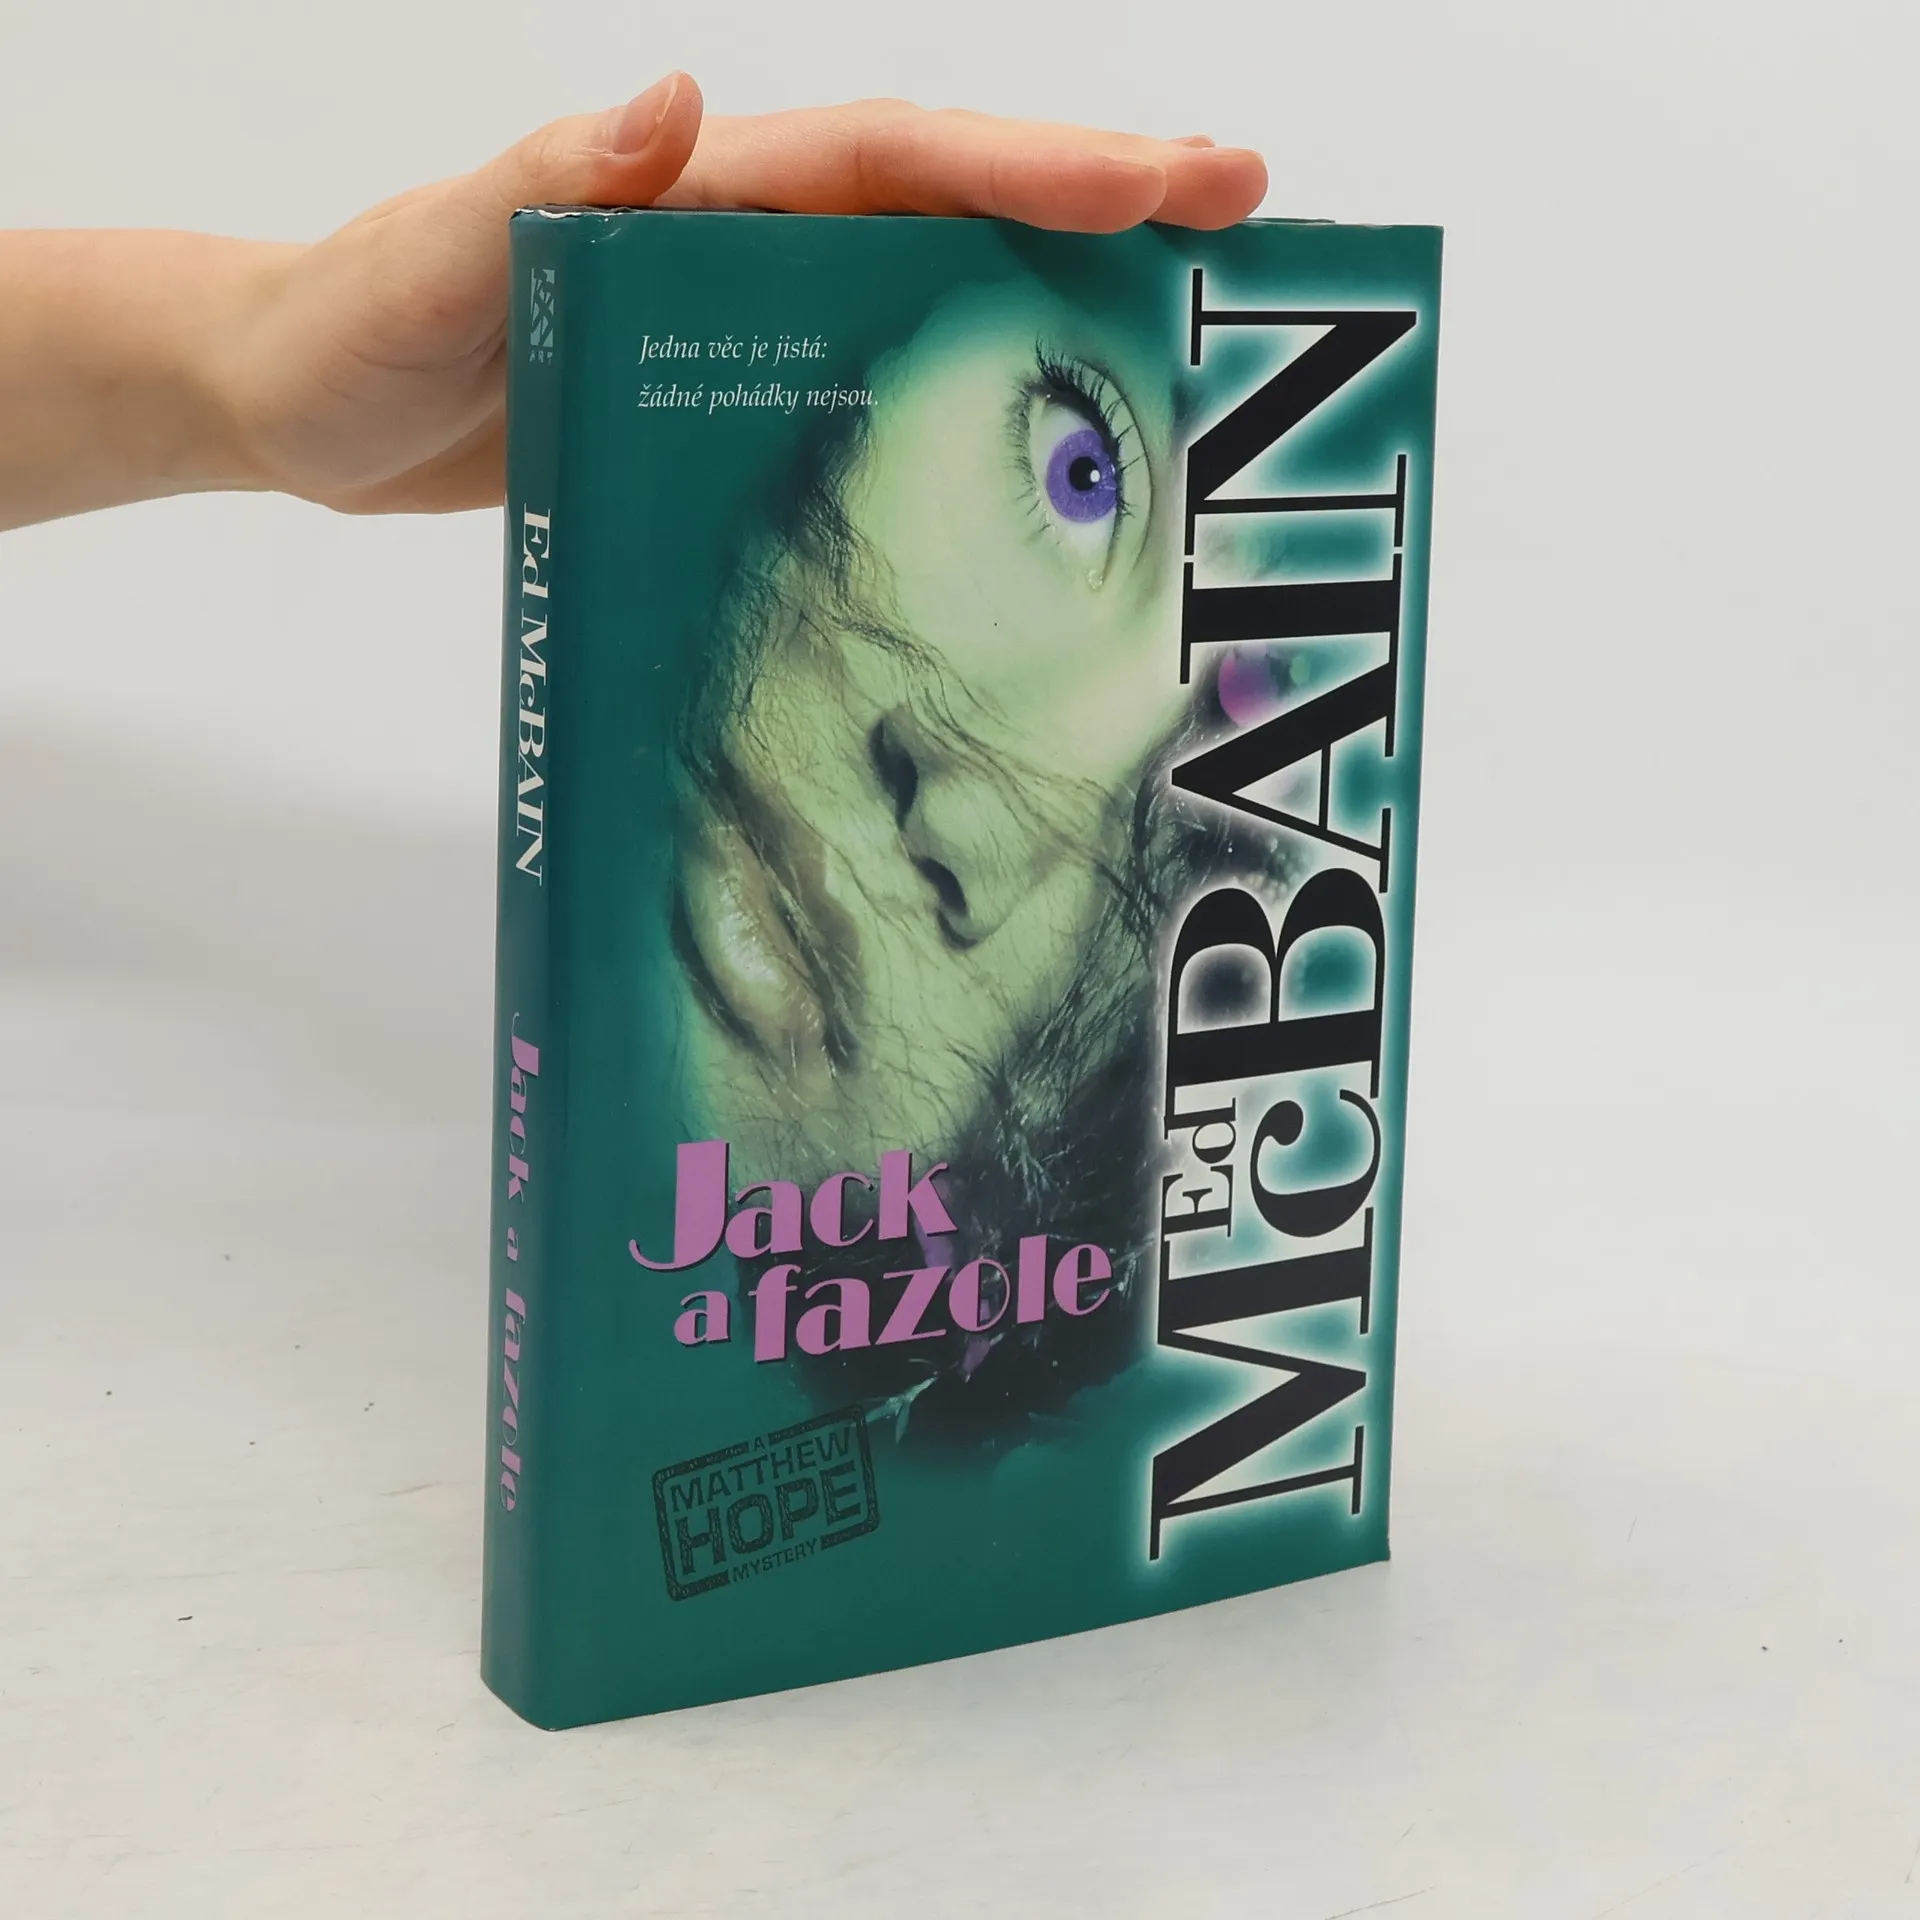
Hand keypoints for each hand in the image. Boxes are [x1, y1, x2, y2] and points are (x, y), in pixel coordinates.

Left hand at [228, 80, 1267, 513]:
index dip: (1037, 162)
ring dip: (1062, 287)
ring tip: (1186, 324)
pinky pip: (876, 374)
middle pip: (954, 199)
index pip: (899, 156)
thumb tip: (669, 109)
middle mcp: (745, 234)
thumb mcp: (429, 262)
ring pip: (935, 281)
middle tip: (1243, 222)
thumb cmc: (352, 327)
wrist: (304, 399)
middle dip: (1101, 197)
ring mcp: (747, 312)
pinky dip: (967, 383)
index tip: (1173, 179)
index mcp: (700, 188)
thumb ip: (538, 187)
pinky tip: (1033, 438)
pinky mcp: (731, 391)